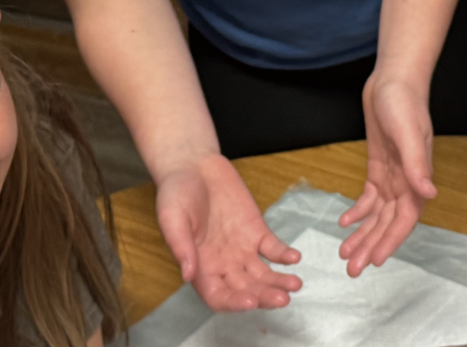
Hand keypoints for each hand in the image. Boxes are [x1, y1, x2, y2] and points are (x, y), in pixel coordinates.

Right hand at [155, 153, 302, 310]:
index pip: (219, 296)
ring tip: (294, 283)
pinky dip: (284, 254)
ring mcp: (241, 248)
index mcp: (200, 267)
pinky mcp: (255, 229)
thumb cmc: (176, 193)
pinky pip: (272, 248)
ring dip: (278, 281)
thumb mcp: (172, 217)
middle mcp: (223, 264)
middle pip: (246, 289)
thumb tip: (187, 275)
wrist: (193, 164)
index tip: (250, 302)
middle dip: (264, 296)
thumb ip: (180, 246)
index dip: (234, 304)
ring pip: (263, 273)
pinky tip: (294, 257)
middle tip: (281, 298)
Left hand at [338, 75, 436, 275]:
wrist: (394, 80)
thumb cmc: (404, 103)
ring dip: (363, 234)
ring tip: (344, 253)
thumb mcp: (408, 132)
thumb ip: (417, 164)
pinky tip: (344, 221)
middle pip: (388, 223)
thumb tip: (429, 193)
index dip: (390, 241)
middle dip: (371, 246)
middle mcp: (406, 182)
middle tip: (351, 268)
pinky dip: (358, 211)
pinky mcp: (379, 166)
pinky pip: (369, 197)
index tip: (373, 261)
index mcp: (417, 179)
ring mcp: (392, 175)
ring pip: (377, 215)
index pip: (404, 220)